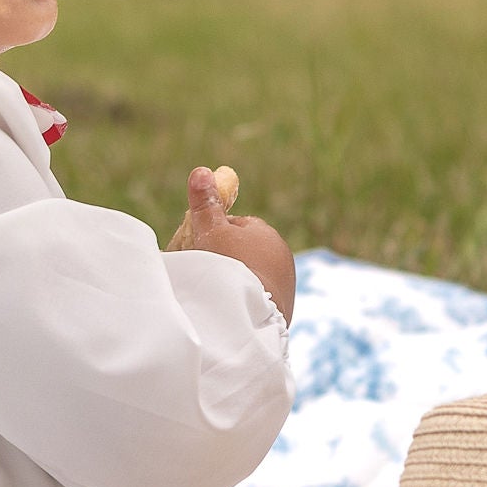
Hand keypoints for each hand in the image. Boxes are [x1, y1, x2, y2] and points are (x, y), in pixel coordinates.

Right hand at [175, 165, 295, 323]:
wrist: (249, 315)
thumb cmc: (228, 267)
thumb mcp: (211, 231)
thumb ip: (206, 204)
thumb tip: (202, 170)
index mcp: (268, 234)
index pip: (238, 226)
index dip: (216, 234)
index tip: (200, 246)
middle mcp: (283, 258)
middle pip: (246, 252)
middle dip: (228, 259)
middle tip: (205, 271)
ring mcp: (286, 286)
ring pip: (254, 277)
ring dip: (238, 282)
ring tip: (217, 292)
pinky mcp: (284, 311)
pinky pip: (259, 300)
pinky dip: (246, 301)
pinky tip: (231, 308)